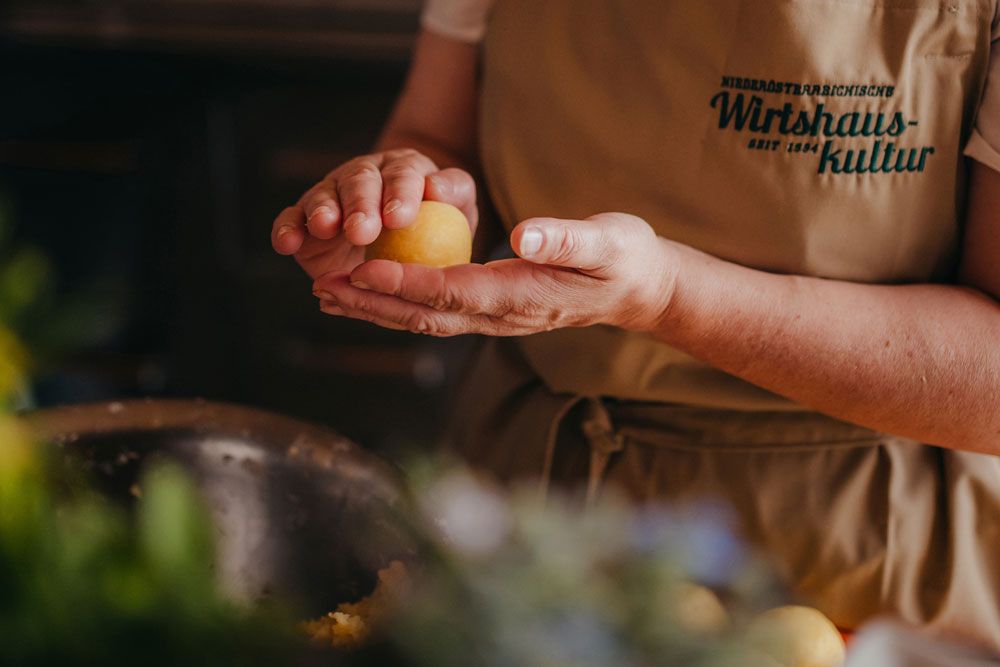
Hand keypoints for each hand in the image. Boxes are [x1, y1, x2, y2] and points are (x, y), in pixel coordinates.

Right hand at [270, 149, 477, 278]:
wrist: (406, 244)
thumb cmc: (439, 226)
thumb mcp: (459, 208)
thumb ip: (454, 192)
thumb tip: (437, 186)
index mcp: (403, 168)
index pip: (403, 174)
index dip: (399, 193)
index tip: (399, 219)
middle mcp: (364, 176)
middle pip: (359, 181)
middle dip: (359, 204)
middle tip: (361, 231)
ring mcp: (332, 197)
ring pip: (323, 196)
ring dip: (322, 211)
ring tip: (325, 227)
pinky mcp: (306, 222)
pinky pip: (292, 220)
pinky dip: (286, 229)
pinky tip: (286, 244)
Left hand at [311, 213, 678, 336]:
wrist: (638, 290)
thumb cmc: (623, 259)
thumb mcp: (605, 241)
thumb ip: (565, 240)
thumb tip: (524, 236)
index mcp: (519, 296)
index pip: (450, 292)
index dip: (403, 284)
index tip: (361, 272)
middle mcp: (499, 316)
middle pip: (424, 316)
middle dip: (371, 305)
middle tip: (322, 289)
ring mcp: (494, 318)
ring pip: (424, 320)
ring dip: (376, 310)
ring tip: (330, 296)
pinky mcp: (492, 311)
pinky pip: (436, 312)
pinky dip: (398, 304)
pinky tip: (373, 293)